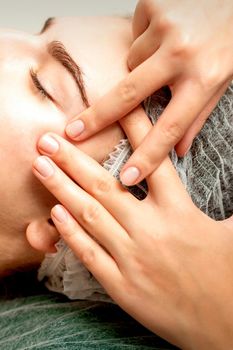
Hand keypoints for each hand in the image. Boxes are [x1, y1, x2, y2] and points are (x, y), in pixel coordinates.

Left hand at [33, 123, 232, 348]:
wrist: (226, 326)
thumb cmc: (229, 276)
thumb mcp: (232, 232)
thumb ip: (227, 205)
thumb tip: (231, 183)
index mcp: (181, 213)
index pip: (153, 162)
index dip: (133, 132)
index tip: (112, 111)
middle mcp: (153, 230)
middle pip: (105, 185)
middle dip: (73, 159)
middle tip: (48, 140)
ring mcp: (133, 258)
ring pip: (90, 215)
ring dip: (61, 187)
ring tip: (40, 165)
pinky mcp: (122, 286)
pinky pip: (90, 254)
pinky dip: (70, 232)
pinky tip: (54, 212)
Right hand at [65, 0, 232, 185]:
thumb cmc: (230, 41)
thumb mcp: (221, 82)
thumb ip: (197, 116)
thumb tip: (179, 150)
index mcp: (204, 77)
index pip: (170, 127)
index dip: (147, 156)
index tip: (127, 177)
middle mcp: (182, 52)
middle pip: (129, 94)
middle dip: (98, 117)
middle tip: (73, 133)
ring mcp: (165, 26)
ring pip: (130, 61)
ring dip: (140, 66)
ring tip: (164, 55)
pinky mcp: (153, 5)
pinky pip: (134, 34)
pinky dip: (144, 39)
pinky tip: (163, 33)